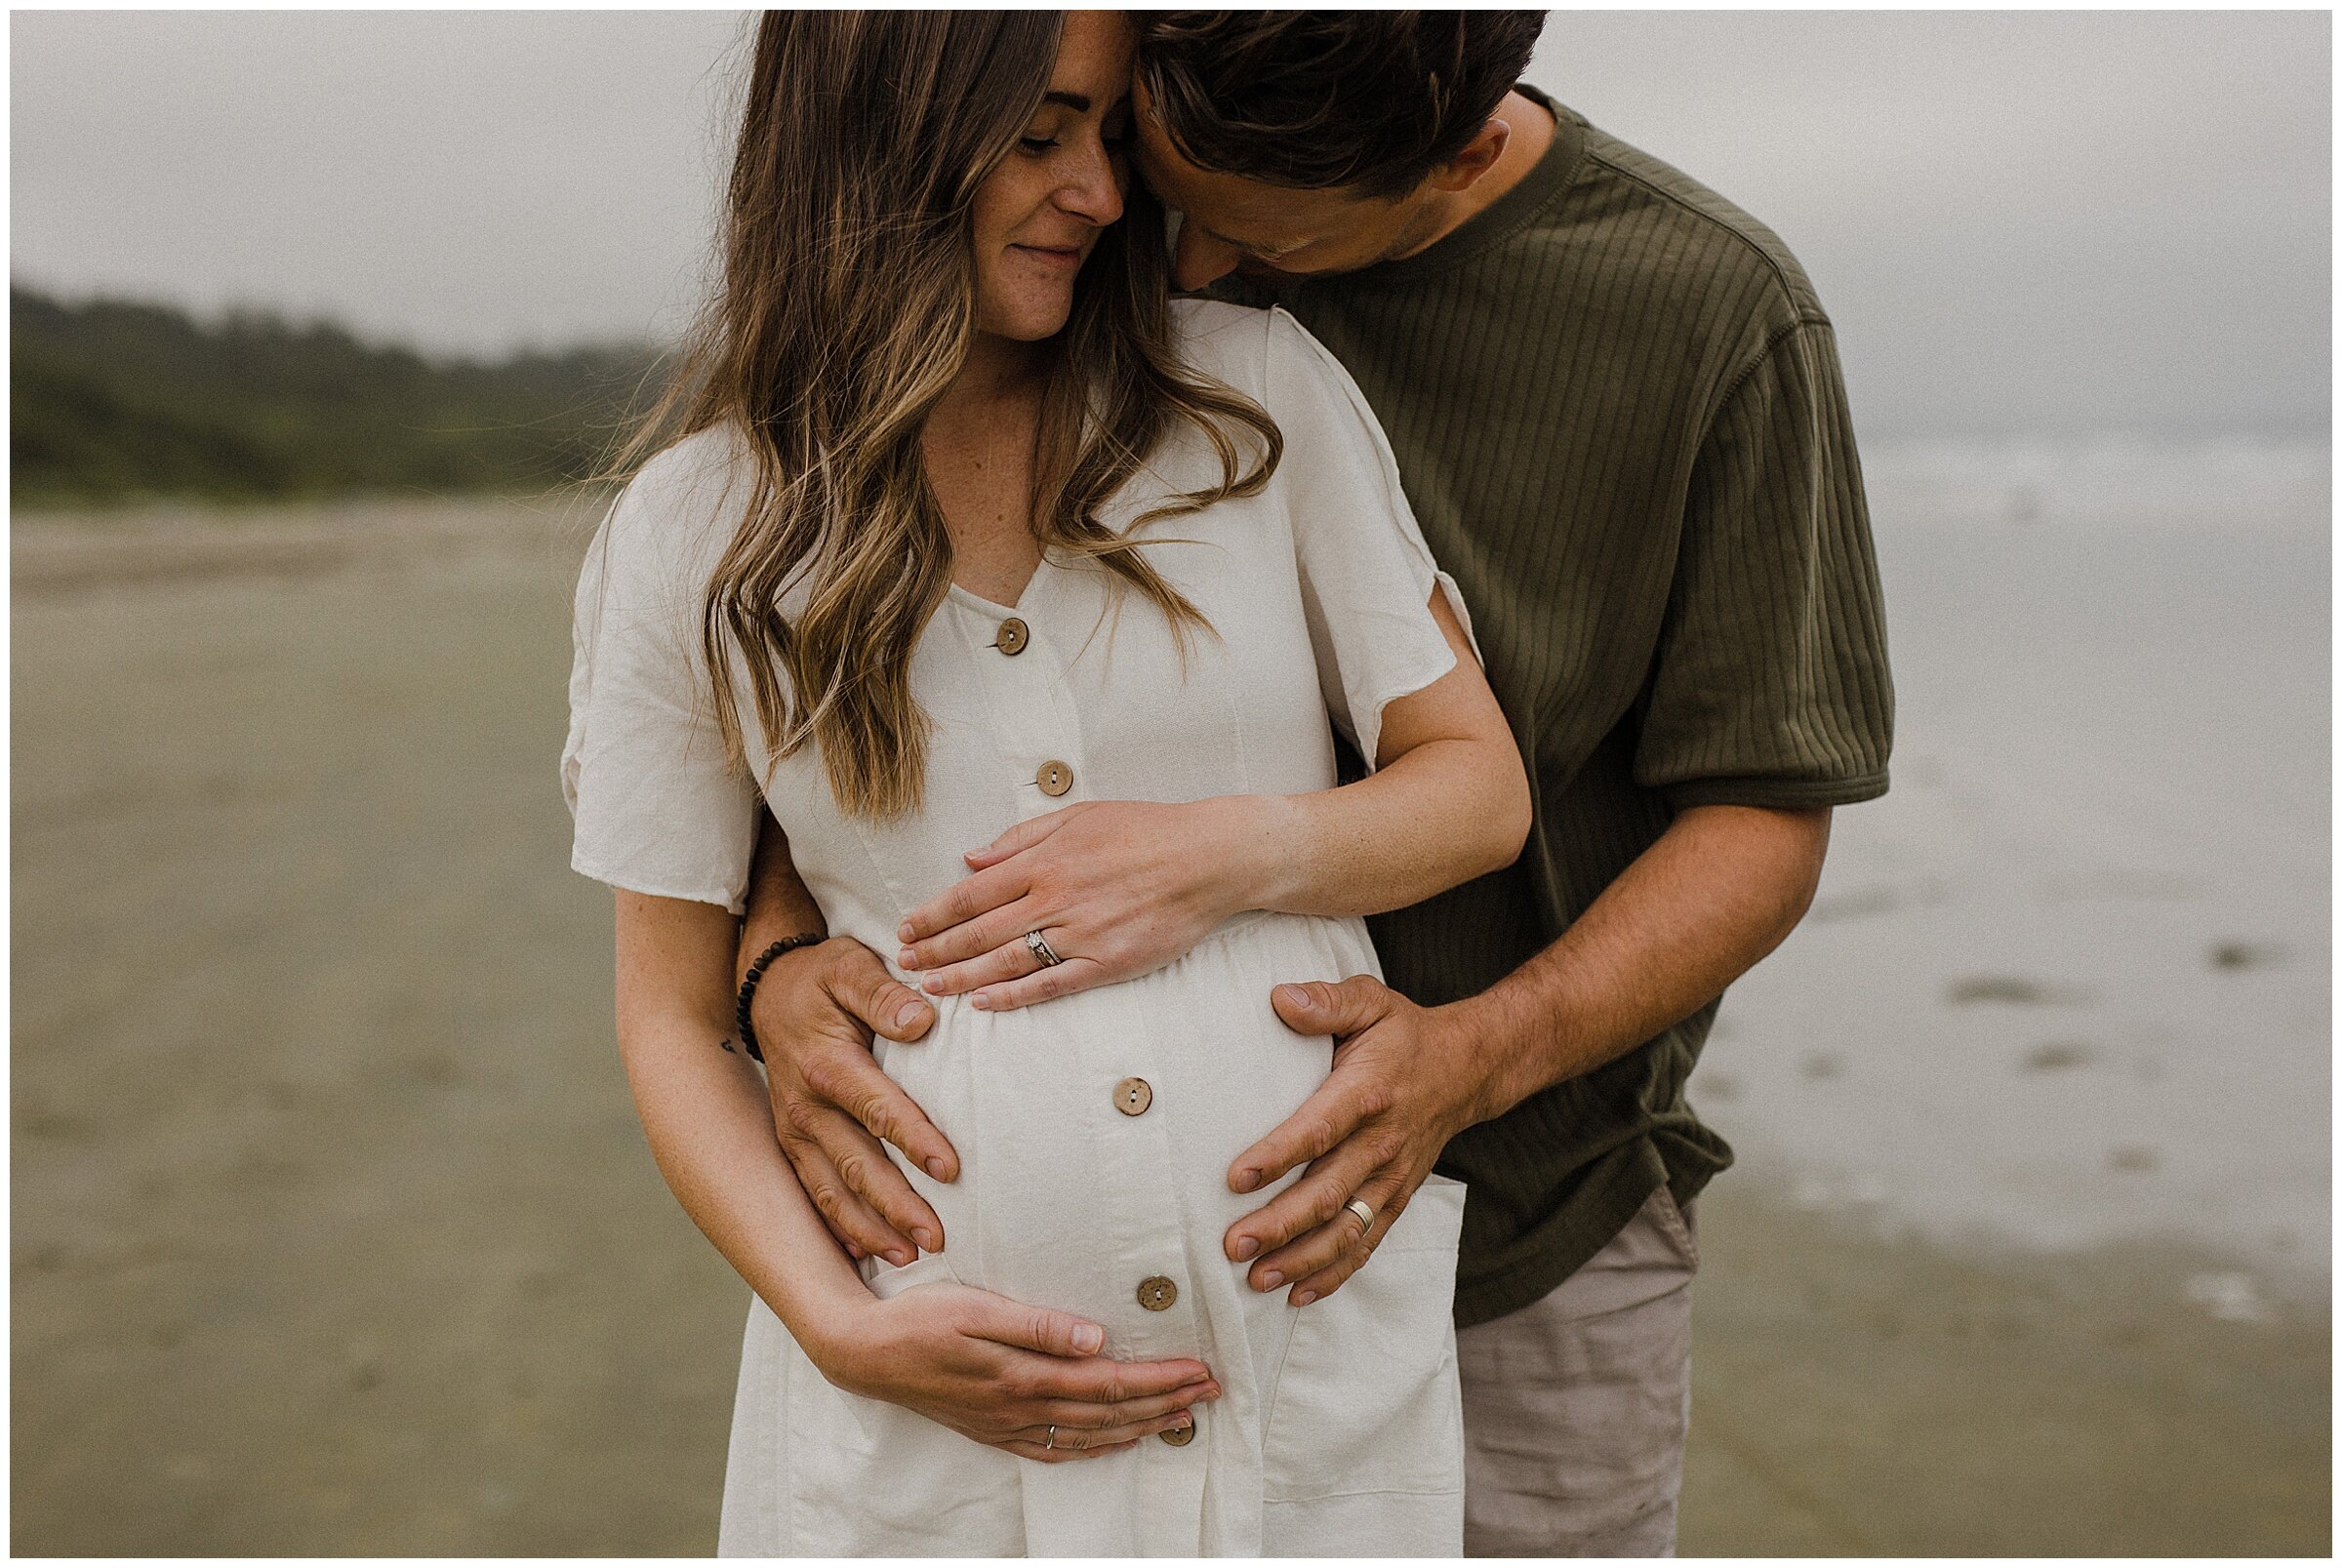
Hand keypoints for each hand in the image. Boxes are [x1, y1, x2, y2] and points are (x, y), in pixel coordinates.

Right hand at [751, 936, 957, 1264]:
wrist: (767, 989)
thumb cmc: (823, 977)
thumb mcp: (850, 967)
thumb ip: (883, 995)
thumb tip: (921, 1020)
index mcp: (828, 1064)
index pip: (877, 1108)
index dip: (914, 1139)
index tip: (950, 1169)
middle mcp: (806, 1106)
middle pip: (857, 1164)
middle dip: (896, 1206)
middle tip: (936, 1238)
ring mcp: (795, 1131)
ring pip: (832, 1191)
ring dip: (870, 1229)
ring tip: (909, 1258)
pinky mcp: (791, 1144)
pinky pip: (812, 1193)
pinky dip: (836, 1227)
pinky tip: (861, 1255)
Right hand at [816, 1281, 1221, 1461]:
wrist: (863, 1353)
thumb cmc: (920, 1319)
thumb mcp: (977, 1308)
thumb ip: (1039, 1325)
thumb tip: (1099, 1338)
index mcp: (1023, 1376)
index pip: (1110, 1382)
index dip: (1160, 1378)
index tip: (1200, 1368)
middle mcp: (1021, 1409)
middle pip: (1110, 1413)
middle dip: (1166, 1402)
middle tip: (1210, 1391)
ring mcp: (1007, 1427)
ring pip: (1090, 1437)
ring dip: (1141, 1428)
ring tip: (1182, 1417)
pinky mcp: (994, 1432)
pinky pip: (1057, 1451)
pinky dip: (1096, 1448)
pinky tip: (1114, 1442)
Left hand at [895, 797, 1284, 1010]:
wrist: (1209, 858)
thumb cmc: (1145, 830)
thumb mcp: (1079, 816)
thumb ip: (1021, 838)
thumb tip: (971, 858)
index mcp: (1044, 861)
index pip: (971, 894)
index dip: (933, 914)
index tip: (907, 928)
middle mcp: (1055, 899)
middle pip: (979, 931)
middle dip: (936, 949)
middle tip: (904, 964)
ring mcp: (1081, 934)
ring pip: (1007, 962)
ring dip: (962, 976)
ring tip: (930, 987)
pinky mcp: (1109, 962)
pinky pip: (1052, 984)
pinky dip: (1015, 995)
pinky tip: (986, 1003)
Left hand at [1223, 976, 1490, 1306]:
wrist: (1468, 1068)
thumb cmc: (1405, 1034)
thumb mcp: (1370, 1000)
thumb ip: (1327, 1001)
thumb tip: (1280, 998)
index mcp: (1369, 1093)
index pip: (1319, 1130)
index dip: (1278, 1155)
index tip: (1236, 1177)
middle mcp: (1383, 1143)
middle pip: (1329, 1194)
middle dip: (1280, 1225)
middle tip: (1233, 1245)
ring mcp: (1392, 1178)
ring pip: (1347, 1230)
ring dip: (1302, 1259)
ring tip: (1257, 1278)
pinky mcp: (1396, 1198)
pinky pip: (1367, 1243)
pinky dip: (1335, 1273)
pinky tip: (1298, 1294)